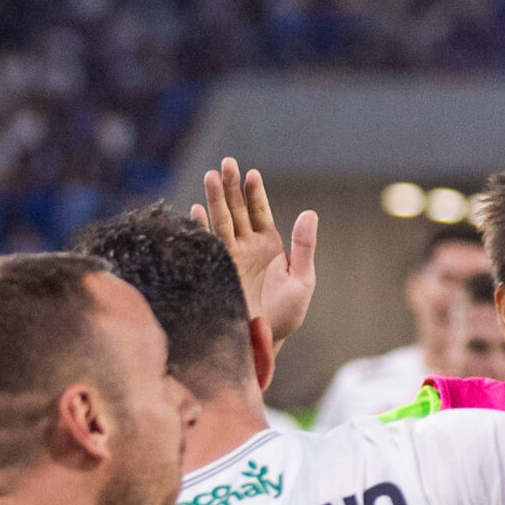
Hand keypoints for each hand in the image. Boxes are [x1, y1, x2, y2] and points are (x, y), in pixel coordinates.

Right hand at [194, 157, 316, 344]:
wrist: (263, 341)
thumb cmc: (286, 314)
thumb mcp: (302, 280)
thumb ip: (304, 247)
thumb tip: (309, 213)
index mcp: (269, 244)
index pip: (259, 210)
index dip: (255, 192)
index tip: (252, 173)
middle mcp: (247, 246)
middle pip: (238, 209)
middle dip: (231, 187)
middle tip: (227, 163)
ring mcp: (230, 257)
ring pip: (221, 222)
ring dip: (214, 200)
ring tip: (210, 176)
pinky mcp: (216, 271)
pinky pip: (207, 245)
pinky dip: (200, 228)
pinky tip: (194, 210)